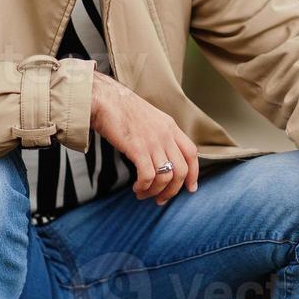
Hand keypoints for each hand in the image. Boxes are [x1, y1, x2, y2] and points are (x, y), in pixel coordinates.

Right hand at [90, 72, 199, 205]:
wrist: (105, 99)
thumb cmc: (121, 109)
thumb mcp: (149, 118)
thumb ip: (159, 134)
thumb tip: (160, 156)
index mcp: (170, 126)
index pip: (191, 153)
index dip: (193, 173)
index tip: (190, 188)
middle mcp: (166, 135)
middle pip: (181, 170)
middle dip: (173, 190)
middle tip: (161, 199)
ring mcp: (153, 141)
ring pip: (165, 176)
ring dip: (155, 191)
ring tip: (143, 194)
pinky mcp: (138, 148)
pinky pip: (148, 176)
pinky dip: (144, 187)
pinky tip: (136, 188)